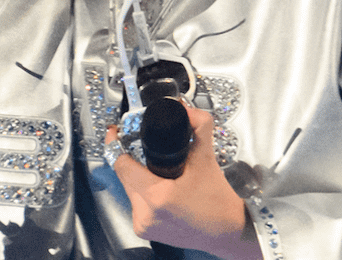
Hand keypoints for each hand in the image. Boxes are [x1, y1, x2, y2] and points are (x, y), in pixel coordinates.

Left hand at [107, 104, 256, 258]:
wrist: (228, 232)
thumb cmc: (219, 202)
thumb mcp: (207, 159)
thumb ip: (198, 126)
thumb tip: (185, 109)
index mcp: (157, 198)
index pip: (121, 165)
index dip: (115, 145)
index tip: (114, 133)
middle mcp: (145, 215)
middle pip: (125, 176)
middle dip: (133, 161)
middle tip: (146, 151)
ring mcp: (144, 226)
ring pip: (129, 189)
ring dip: (138, 177)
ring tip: (157, 171)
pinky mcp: (145, 231)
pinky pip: (136, 203)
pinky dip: (143, 193)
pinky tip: (158, 187)